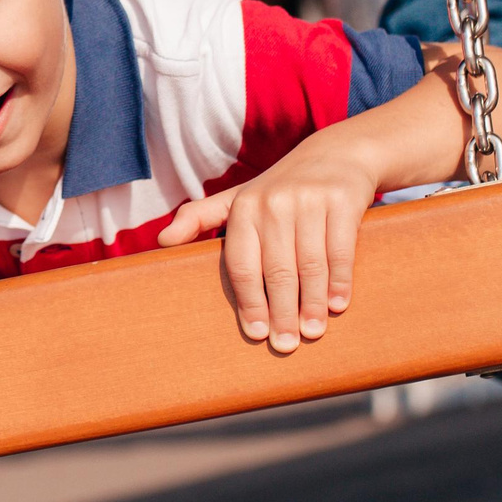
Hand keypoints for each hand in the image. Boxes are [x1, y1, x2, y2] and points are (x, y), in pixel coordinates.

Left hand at [156, 147, 378, 354]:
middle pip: (277, 271)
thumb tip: (161, 241)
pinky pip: (340, 251)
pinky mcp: (341, 201)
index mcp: (243, 207)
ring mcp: (308, 201)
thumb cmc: (278, 190)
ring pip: (310, 265)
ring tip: (312, 333)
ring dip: (311, 304)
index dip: (249, 303)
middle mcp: (273, 203)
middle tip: (285, 345)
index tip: (256, 334)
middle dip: (281, 313)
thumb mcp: (236, 198)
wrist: (335, 155)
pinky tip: (337, 306)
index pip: (242, 265)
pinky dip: (339, 282)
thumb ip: (198, 218)